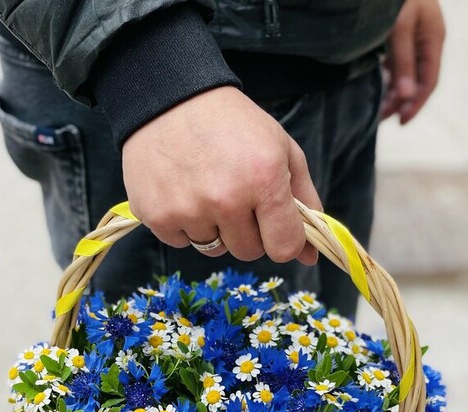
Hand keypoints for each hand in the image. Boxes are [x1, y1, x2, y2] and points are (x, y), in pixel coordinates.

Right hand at [121, 86, 321, 263]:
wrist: (169, 98)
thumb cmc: (232, 124)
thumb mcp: (281, 149)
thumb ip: (303, 202)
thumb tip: (309, 256)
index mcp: (265, 179)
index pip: (284, 248)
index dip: (283, 240)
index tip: (274, 225)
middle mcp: (227, 199)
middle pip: (248, 252)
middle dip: (247, 231)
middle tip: (235, 195)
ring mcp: (190, 210)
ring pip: (214, 249)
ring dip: (214, 229)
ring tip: (206, 189)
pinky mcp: (158, 216)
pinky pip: (182, 242)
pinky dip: (184, 224)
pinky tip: (182, 191)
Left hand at [382, 0, 445, 124]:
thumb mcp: (398, 29)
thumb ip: (402, 62)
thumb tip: (406, 96)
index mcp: (433, 38)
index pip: (429, 81)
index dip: (416, 104)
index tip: (400, 122)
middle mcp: (427, 39)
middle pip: (418, 80)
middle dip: (402, 102)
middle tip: (381, 118)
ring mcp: (414, 36)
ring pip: (407, 73)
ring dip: (394, 92)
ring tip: (377, 109)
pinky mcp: (400, 33)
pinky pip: (397, 63)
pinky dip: (388, 78)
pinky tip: (378, 87)